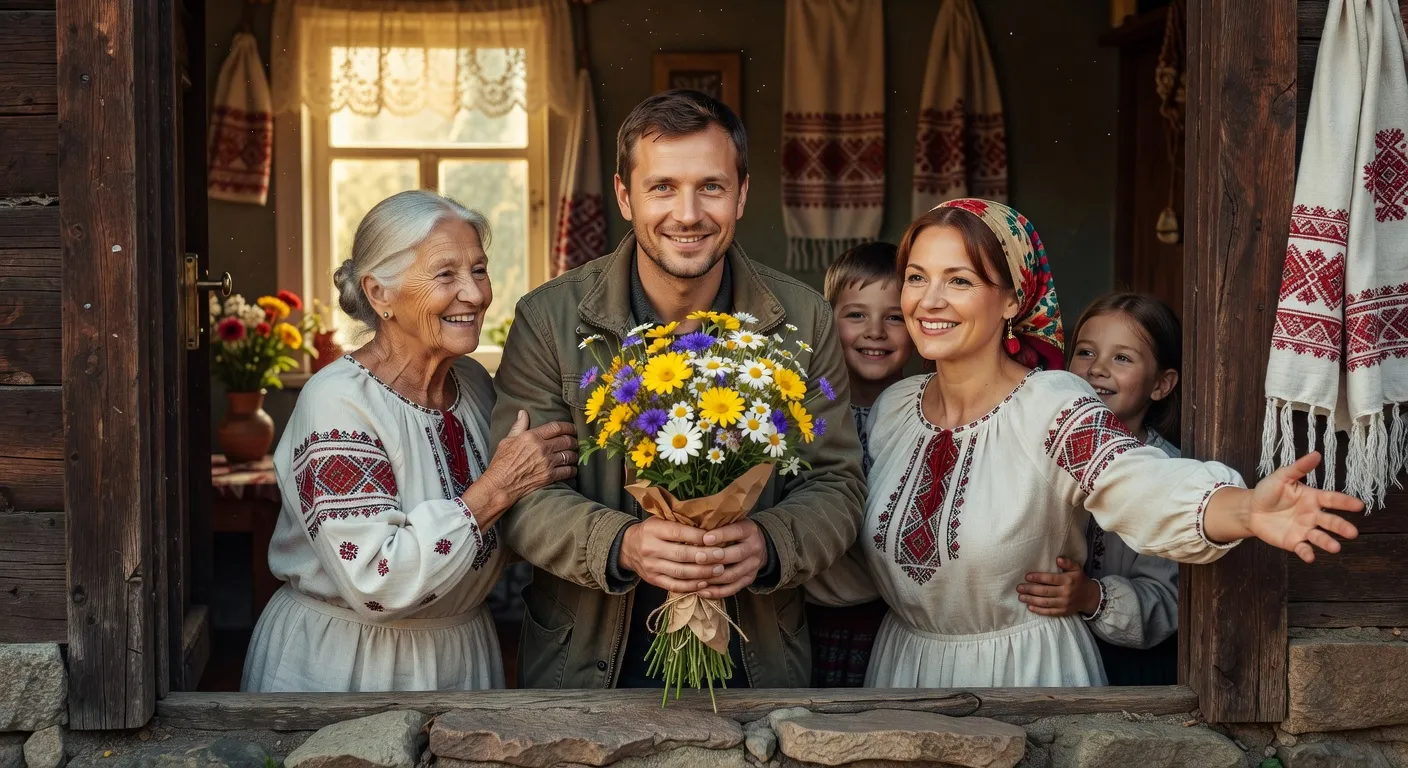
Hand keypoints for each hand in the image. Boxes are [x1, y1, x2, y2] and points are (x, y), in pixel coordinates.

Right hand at [479, 411, 577, 508]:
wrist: (500, 486)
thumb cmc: (501, 463)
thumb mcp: (507, 441)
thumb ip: (518, 426)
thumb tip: (523, 413)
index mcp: (532, 437)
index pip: (556, 427)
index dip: (568, 426)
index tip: (572, 428)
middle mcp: (542, 448)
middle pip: (567, 440)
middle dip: (573, 440)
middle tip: (574, 442)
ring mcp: (547, 463)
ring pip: (569, 455)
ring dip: (573, 454)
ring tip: (573, 454)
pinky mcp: (549, 476)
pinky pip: (568, 471)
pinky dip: (572, 469)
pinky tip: (571, 468)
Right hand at [620, 518, 727, 592]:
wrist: (627, 547)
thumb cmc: (651, 531)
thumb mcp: (660, 520)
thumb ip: (679, 522)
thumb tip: (709, 526)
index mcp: (653, 530)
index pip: (678, 533)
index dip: (698, 536)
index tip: (716, 538)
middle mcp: (650, 548)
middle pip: (681, 554)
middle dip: (704, 556)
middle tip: (722, 555)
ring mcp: (651, 566)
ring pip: (680, 572)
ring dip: (702, 572)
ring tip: (719, 570)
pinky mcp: (653, 580)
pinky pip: (674, 585)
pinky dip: (691, 586)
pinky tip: (705, 583)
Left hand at [697, 520, 767, 598]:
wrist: (758, 544)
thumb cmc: (735, 531)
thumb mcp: (731, 521)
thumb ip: (717, 523)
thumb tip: (692, 528)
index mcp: (749, 530)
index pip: (736, 531)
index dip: (721, 535)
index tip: (705, 538)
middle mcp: (754, 548)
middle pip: (736, 555)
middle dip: (715, 557)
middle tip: (697, 558)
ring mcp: (753, 566)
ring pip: (733, 574)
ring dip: (713, 578)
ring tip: (695, 577)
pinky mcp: (749, 579)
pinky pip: (733, 588)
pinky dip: (717, 592)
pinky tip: (702, 591)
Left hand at [1016, 557, 1101, 616]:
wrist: (1089, 597)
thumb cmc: (1079, 580)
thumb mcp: (1077, 568)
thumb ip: (1068, 562)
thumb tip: (1058, 559)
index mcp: (1068, 580)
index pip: (1050, 579)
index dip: (1037, 577)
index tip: (1026, 576)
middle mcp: (1066, 593)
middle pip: (1045, 591)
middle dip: (1030, 590)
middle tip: (1019, 588)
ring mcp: (1064, 604)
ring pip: (1045, 602)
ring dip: (1031, 600)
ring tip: (1021, 597)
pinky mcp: (1063, 612)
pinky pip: (1049, 612)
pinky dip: (1038, 610)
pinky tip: (1029, 607)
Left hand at [1238, 452, 1362, 562]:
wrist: (1250, 509)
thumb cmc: (1268, 491)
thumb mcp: (1282, 477)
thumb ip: (1299, 468)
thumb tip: (1316, 454)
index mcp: (1313, 498)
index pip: (1332, 499)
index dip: (1345, 502)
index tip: (1359, 505)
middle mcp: (1313, 515)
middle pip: (1330, 522)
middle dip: (1342, 527)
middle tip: (1352, 533)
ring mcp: (1304, 530)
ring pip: (1320, 537)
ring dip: (1328, 542)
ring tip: (1336, 547)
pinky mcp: (1293, 542)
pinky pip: (1303, 548)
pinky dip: (1307, 553)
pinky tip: (1310, 557)